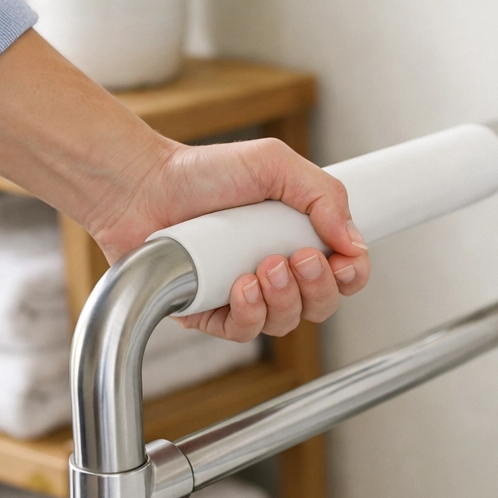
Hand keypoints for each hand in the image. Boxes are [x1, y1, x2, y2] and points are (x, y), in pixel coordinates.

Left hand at [89, 138, 370, 340]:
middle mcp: (275, 271)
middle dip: (319, 287)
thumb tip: (353, 241)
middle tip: (300, 257)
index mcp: (297, 238)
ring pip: (286, 323)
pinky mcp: (210, 313)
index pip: (344, 273)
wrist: (144, 186)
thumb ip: (324, 195)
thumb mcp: (275, 165)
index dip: (352, 274)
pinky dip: (250, 313)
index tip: (344, 260)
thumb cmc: (204, 173)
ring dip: (284, 298)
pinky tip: (241, 287)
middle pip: (321, 305)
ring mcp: (243, 295)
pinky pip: (244, 332)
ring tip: (265, 266)